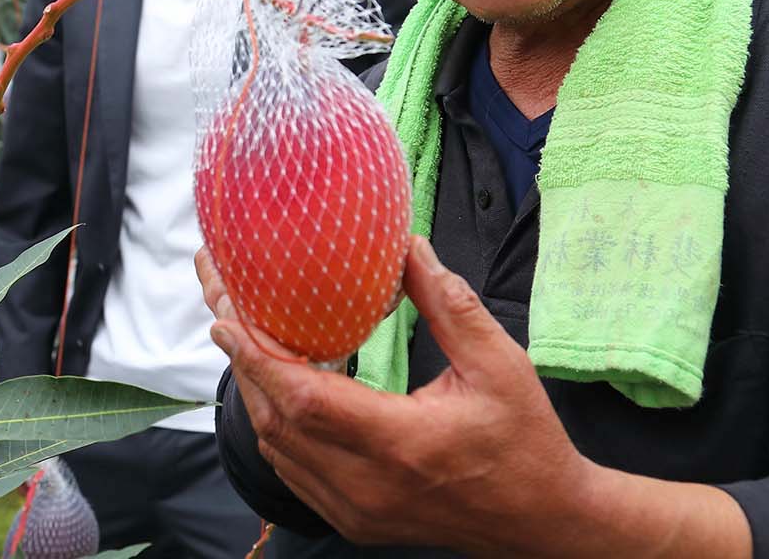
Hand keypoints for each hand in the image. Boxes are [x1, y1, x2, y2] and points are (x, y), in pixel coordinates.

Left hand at [198, 238, 594, 552]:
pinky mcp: (353, 520)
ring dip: (255, 393)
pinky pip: (294, 471)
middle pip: (276, 421)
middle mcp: (366, 484)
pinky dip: (276, 426)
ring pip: (278, 448)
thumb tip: (409, 248)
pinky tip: (277, 388)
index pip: (303, 400)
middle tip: (224, 308)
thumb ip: (450, 305)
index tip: (226, 316)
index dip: (256, 357)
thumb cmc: (525, 442)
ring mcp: (355, 509)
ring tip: (242, 338)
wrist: (544, 521)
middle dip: (243, 361)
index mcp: (399, 442)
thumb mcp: (499, 364)